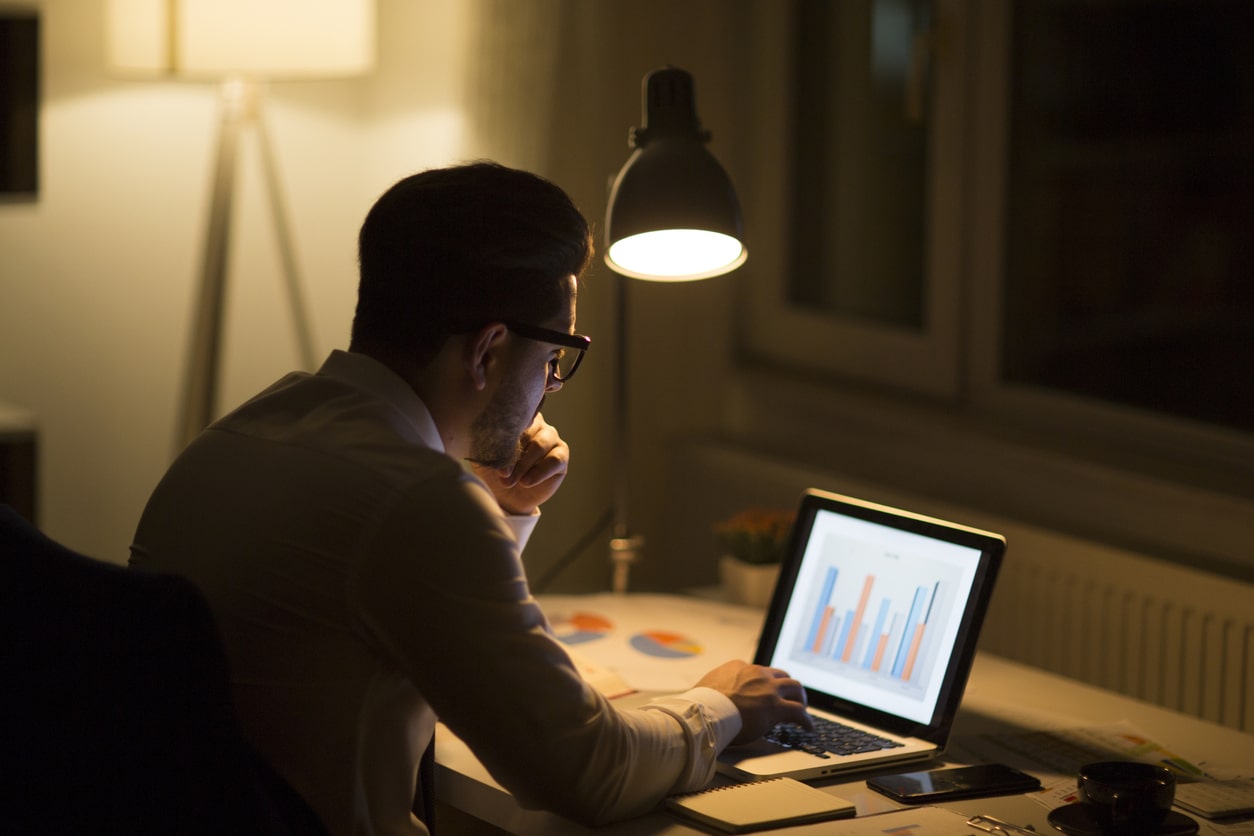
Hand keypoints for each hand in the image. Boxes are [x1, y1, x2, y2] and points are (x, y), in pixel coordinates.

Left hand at [471, 413, 568, 515]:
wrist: (506, 497)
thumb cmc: (494, 472)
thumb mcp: (486, 458)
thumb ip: (489, 446)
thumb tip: (495, 444)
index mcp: (518, 420)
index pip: (513, 419)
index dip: (504, 436)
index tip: (493, 453)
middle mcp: (537, 425)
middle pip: (527, 431)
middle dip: (513, 454)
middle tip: (502, 473)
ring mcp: (552, 439)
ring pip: (540, 444)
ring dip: (524, 464)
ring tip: (510, 481)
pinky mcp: (561, 456)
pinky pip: (555, 459)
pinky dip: (539, 472)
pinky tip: (526, 482)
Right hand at [696, 660, 812, 744]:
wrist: (705, 712)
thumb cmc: (703, 704)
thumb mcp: (710, 685)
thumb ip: (719, 686)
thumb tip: (717, 694)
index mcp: (740, 667)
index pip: (760, 671)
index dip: (766, 682)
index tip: (768, 690)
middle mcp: (757, 674)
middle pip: (782, 675)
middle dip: (787, 686)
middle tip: (790, 696)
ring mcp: (768, 689)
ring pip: (795, 687)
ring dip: (800, 698)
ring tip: (802, 708)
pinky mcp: (775, 707)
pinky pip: (798, 711)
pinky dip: (806, 719)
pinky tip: (807, 726)